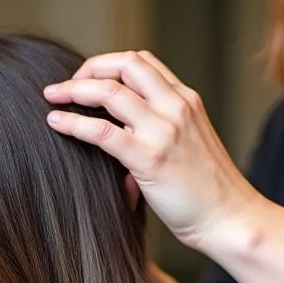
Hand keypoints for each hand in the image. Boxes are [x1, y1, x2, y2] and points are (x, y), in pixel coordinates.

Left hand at [44, 50, 260, 251]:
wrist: (231, 219)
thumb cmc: (208, 194)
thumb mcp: (187, 148)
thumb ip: (159, 135)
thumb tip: (119, 142)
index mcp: (186, 101)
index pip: (142, 63)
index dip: (108, 65)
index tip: (87, 80)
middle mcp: (177, 107)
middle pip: (125, 64)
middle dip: (88, 68)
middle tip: (64, 86)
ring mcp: (164, 131)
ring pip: (110, 91)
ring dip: (74, 90)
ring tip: (52, 97)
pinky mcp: (150, 159)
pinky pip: (103, 132)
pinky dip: (74, 123)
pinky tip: (55, 123)